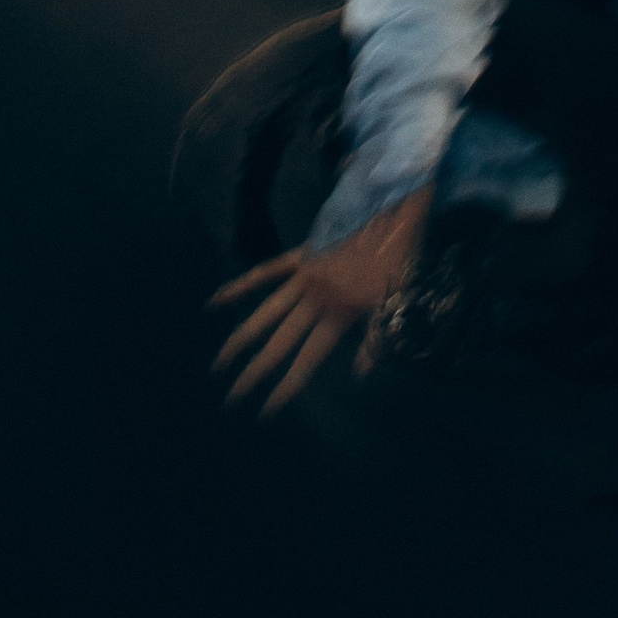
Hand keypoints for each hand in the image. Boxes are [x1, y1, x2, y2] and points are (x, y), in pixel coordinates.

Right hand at [209, 185, 431, 417]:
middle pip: (278, 342)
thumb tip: (360, 375)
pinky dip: (241, 285)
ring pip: (265, 312)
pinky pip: (266, 272)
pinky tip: (217, 299)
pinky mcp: (300, 255)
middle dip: (254, 372)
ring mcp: (303, 276)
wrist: (391, 206)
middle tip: (231, 397)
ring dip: (242, 338)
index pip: (306, 361)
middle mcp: (315, 298)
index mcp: (339, 314)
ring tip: (221, 361)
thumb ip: (375, 340)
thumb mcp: (397, 301)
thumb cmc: (399, 255)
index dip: (286, 387)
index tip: (266, 411)